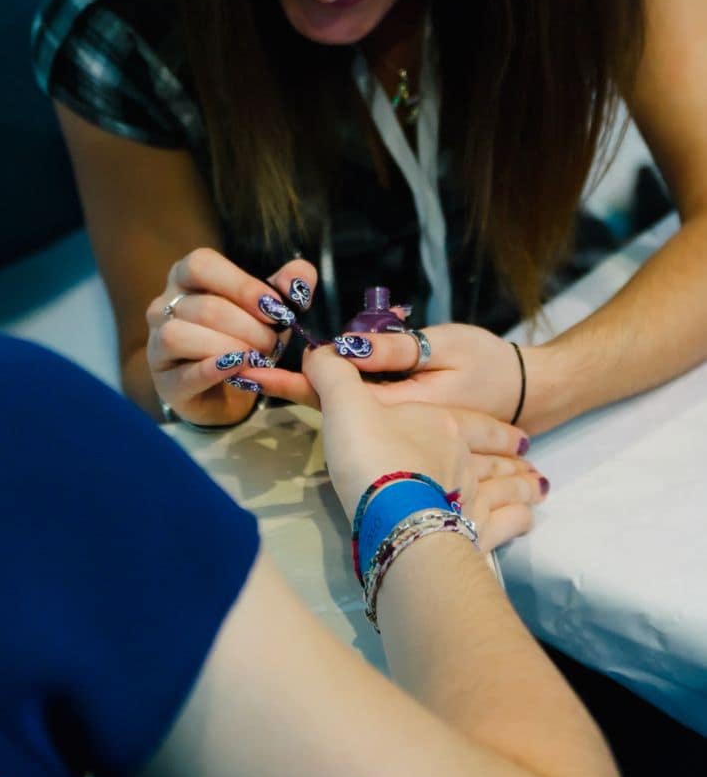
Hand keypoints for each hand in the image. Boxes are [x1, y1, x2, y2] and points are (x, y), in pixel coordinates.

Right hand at [146, 248, 316, 425]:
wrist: (230, 390)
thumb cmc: (246, 338)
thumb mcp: (270, 308)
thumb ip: (288, 286)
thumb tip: (299, 280)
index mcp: (187, 277)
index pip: (202, 265)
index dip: (242, 286)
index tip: (276, 309)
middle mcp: (164, 305)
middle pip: (203, 307)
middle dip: (248, 327)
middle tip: (273, 344)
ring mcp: (157, 344)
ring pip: (181, 335)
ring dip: (229, 348)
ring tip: (256, 359)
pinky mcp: (164, 382)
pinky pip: (183, 373)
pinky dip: (213, 370)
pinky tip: (238, 370)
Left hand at [260, 322, 525, 424]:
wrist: (528, 396)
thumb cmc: (488, 365)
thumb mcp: (445, 348)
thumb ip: (395, 350)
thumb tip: (342, 347)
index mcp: (393, 409)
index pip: (328, 393)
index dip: (285, 381)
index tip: (247, 370)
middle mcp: (388, 426)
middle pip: (329, 402)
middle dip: (294, 380)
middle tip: (252, 358)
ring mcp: (395, 430)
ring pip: (345, 404)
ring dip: (319, 380)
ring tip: (284, 360)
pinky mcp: (403, 425)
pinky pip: (365, 404)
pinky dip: (347, 382)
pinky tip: (340, 361)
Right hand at [303, 346, 546, 554]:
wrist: (397, 520)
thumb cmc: (376, 457)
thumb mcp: (349, 404)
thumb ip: (336, 376)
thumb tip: (321, 352)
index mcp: (444, 427)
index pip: (475, 425)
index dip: (495, 430)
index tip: (517, 437)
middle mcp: (466, 462)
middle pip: (496, 460)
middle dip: (513, 462)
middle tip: (532, 468)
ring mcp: (474, 501)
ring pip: (508, 491)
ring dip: (522, 488)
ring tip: (536, 489)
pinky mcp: (474, 537)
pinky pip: (506, 526)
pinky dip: (518, 521)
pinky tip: (524, 521)